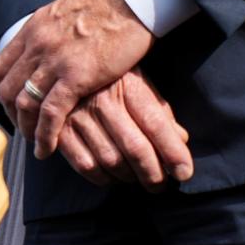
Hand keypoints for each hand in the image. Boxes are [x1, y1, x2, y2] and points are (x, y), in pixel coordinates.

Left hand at [0, 0, 152, 157]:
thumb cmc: (109, 2)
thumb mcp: (68, 10)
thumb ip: (54, 28)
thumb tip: (54, 40)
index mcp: (34, 27)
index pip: (2, 66)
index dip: (3, 90)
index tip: (12, 105)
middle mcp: (38, 44)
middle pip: (8, 88)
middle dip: (12, 114)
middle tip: (23, 129)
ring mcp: (54, 60)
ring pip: (25, 104)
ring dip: (26, 129)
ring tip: (35, 144)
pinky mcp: (76, 76)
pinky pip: (50, 114)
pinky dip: (44, 135)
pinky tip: (47, 148)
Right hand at [57, 70, 192, 189]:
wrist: (64, 59)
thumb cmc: (109, 75)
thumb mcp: (138, 80)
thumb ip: (159, 110)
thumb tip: (182, 139)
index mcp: (127, 85)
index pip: (155, 123)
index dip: (173, 152)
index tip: (184, 172)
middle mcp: (103, 100)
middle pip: (134, 148)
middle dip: (153, 174)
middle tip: (161, 184)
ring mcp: (79, 116)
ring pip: (111, 161)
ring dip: (129, 178)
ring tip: (138, 178)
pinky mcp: (60, 130)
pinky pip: (86, 165)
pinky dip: (103, 178)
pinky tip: (113, 176)